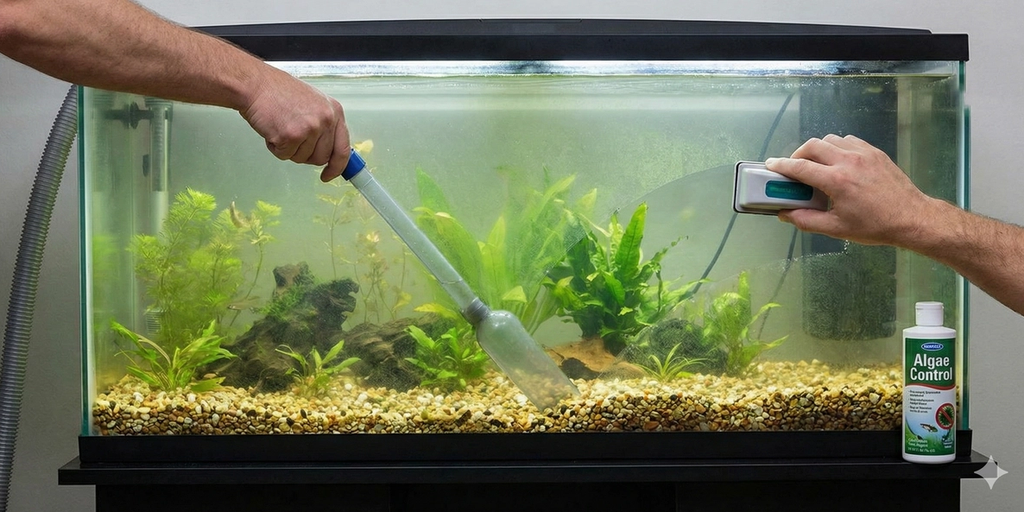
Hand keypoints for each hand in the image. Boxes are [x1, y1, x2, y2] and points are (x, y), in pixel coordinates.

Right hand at [239, 67, 350, 181]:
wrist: (256, 85)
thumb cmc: (279, 91)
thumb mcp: (313, 103)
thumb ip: (324, 125)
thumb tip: (328, 150)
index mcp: (334, 111)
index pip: (343, 148)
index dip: (337, 167)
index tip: (329, 175)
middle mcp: (326, 120)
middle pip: (322, 158)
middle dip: (306, 155)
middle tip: (293, 139)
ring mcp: (310, 129)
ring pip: (302, 158)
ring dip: (289, 149)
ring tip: (281, 127)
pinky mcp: (292, 136)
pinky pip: (285, 155)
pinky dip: (275, 147)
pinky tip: (272, 129)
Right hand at [765, 134, 938, 245]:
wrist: (911, 218)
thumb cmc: (875, 226)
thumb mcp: (836, 229)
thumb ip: (806, 220)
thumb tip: (785, 214)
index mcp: (836, 181)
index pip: (800, 167)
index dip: (781, 165)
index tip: (771, 165)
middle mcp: (848, 161)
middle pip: (812, 146)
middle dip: (798, 154)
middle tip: (794, 168)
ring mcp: (863, 154)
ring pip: (830, 140)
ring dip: (818, 149)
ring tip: (817, 165)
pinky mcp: (875, 152)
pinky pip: (848, 141)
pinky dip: (837, 147)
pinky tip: (838, 162)